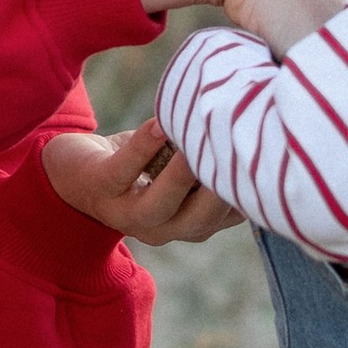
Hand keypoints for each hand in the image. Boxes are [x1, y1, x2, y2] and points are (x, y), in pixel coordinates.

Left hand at [41, 119, 243, 244]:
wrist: (70, 170)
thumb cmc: (138, 164)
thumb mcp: (180, 165)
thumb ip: (213, 155)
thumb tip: (259, 118)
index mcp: (189, 223)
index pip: (230, 214)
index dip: (253, 191)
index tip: (277, 158)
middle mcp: (162, 228)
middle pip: (201, 219)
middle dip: (224, 189)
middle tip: (244, 150)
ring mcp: (126, 213)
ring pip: (160, 204)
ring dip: (182, 174)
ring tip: (200, 140)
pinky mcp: (100, 187)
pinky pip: (125, 169)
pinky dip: (144, 144)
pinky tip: (159, 122)